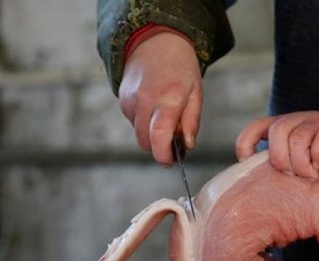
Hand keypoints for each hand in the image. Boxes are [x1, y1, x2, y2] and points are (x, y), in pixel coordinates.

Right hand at [118, 32, 202, 165]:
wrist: (155, 41)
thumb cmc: (180, 68)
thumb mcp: (196, 92)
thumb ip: (191, 122)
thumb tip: (187, 146)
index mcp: (168, 98)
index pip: (159, 135)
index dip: (163, 155)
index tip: (171, 161)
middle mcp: (145, 100)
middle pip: (146, 142)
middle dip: (159, 147)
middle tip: (174, 140)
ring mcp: (130, 101)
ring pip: (139, 134)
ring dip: (151, 134)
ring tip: (165, 117)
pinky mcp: (122, 101)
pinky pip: (133, 123)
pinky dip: (144, 123)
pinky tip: (153, 107)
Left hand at [235, 111, 318, 178]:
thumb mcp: (295, 153)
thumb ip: (279, 161)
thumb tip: (258, 188)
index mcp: (283, 124)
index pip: (256, 126)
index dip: (246, 144)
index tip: (249, 163)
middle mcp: (297, 120)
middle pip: (278, 130)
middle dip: (280, 158)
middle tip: (290, 175)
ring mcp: (317, 122)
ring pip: (298, 137)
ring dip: (300, 163)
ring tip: (308, 176)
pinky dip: (317, 157)